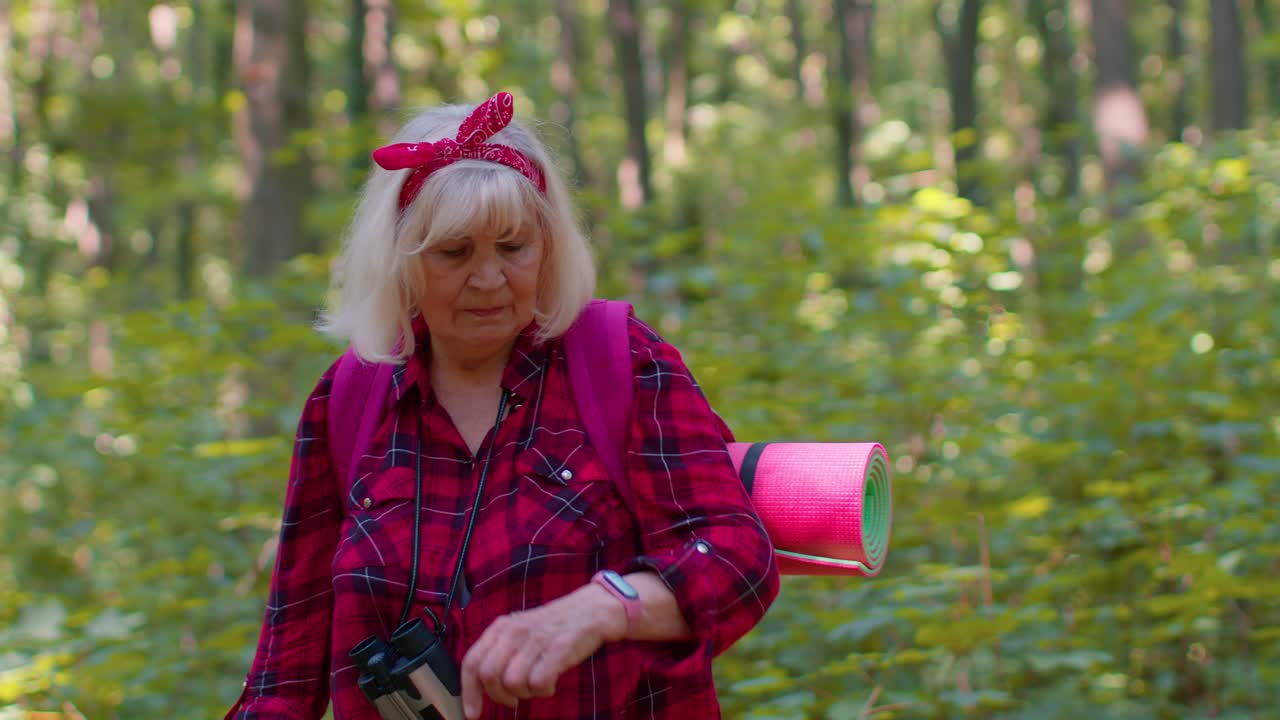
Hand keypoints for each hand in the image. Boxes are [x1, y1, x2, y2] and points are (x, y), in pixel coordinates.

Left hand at [460, 583, 625, 718]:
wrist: (590, 609)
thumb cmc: (553, 628)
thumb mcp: (519, 632)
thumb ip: (499, 653)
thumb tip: (480, 687)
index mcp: (501, 628)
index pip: (472, 662)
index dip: (469, 692)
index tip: (473, 712)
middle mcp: (515, 631)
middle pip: (489, 675)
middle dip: (499, 696)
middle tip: (513, 699)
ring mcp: (536, 639)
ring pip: (513, 682)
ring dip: (524, 694)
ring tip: (536, 686)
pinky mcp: (558, 648)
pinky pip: (539, 681)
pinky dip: (543, 691)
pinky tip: (550, 684)